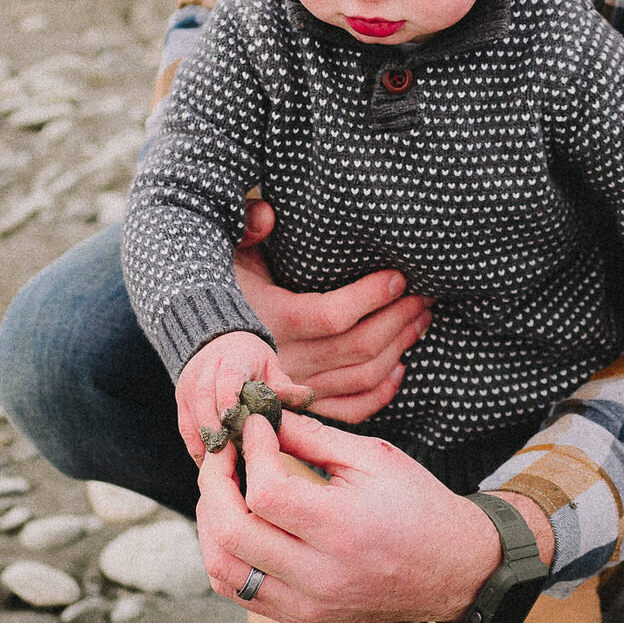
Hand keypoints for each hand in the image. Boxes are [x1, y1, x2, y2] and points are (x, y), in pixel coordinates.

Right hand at [175, 331, 313, 466]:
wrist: (221, 346)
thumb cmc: (253, 362)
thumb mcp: (272, 367)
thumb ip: (285, 386)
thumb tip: (307, 398)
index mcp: (232, 357)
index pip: (227, 375)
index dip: (228, 397)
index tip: (232, 420)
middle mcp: (205, 369)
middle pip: (204, 398)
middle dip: (216, 427)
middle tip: (231, 455)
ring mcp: (189, 385)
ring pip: (192, 416)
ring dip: (207, 442)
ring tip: (225, 466)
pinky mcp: (181, 401)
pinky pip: (186, 428)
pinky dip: (197, 448)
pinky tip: (212, 467)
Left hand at [196, 411, 551, 622]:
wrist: (453, 569)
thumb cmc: (417, 504)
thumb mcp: (373, 457)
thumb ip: (312, 437)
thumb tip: (261, 414)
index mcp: (342, 529)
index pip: (265, 493)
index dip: (249, 451)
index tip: (253, 425)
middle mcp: (319, 575)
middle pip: (231, 533)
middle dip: (214, 482)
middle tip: (222, 452)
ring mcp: (306, 603)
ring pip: (223, 569)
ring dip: (211, 521)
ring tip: (222, 485)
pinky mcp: (301, 617)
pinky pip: (238, 592)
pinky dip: (224, 554)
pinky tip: (235, 521)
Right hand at [233, 198, 429, 423]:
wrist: (199, 334)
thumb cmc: (220, 285)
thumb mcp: (228, 251)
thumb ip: (247, 228)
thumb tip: (267, 213)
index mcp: (271, 321)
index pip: (333, 315)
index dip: (372, 297)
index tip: (399, 276)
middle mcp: (286, 361)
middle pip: (358, 347)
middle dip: (399, 319)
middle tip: (425, 296)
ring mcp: (296, 388)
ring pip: (362, 377)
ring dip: (399, 348)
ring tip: (421, 321)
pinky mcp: (303, 404)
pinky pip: (351, 409)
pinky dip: (381, 393)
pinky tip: (400, 367)